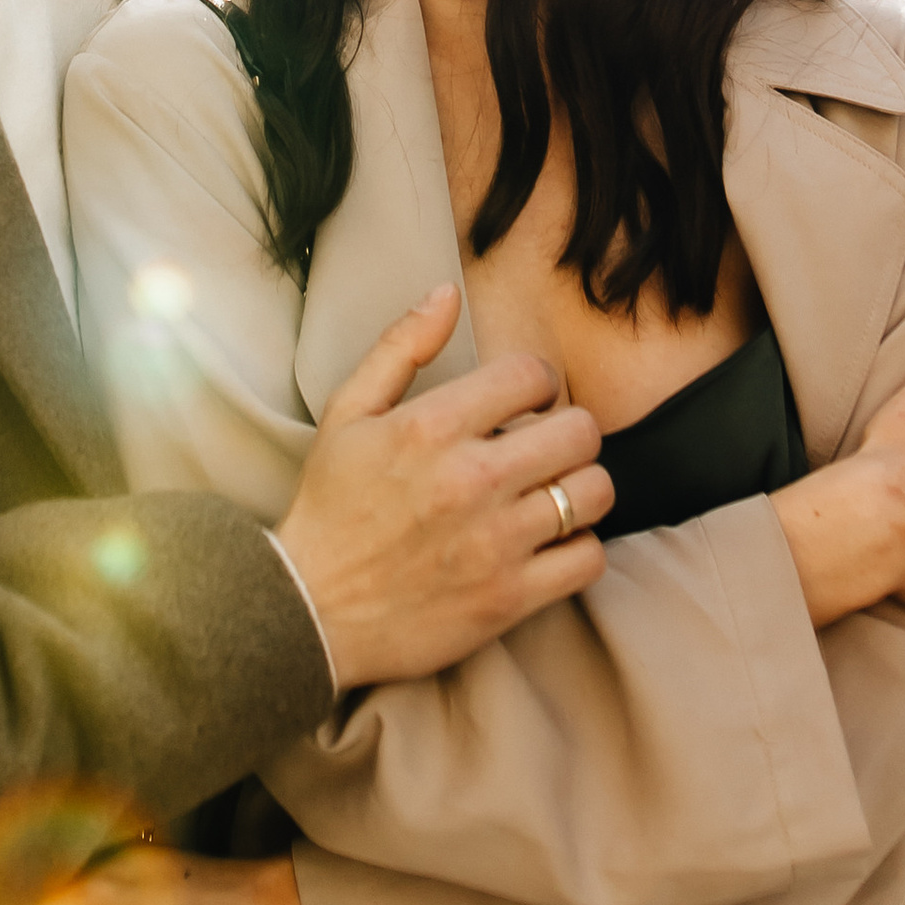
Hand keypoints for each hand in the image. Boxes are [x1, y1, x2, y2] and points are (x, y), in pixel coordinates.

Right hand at [274, 285, 611, 690]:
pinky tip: (549, 543)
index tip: (520, 405)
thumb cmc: (329, 507)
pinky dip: (578, 549)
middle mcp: (470, 480)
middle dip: (566, 432)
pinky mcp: (508, 599)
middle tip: (541, 449)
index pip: (532, 375)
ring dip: (579, 488)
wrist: (309, 610)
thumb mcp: (347, 413)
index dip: (534, 384)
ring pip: (594, 492)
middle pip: (580, 431)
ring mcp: (495, 543)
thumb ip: (400, 347)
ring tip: (550, 494)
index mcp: (431, 428)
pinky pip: (588, 559)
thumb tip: (449, 293)